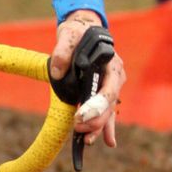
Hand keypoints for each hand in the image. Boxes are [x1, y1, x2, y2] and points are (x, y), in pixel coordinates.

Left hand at [48, 12, 125, 149]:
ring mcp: (110, 87)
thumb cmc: (78, 32)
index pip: (109, 88)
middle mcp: (115, 78)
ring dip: (98, 128)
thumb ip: (63, 51)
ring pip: (108, 112)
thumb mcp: (68, 35)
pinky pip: (106, 113)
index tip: (81, 116)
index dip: (97, 105)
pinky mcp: (102, 93)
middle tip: (78, 129)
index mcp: (111, 64)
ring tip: (87, 141)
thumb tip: (56, 72)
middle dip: (95, 120)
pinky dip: (106, 127)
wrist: (83, 29)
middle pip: (108, 105)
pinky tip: (108, 142)